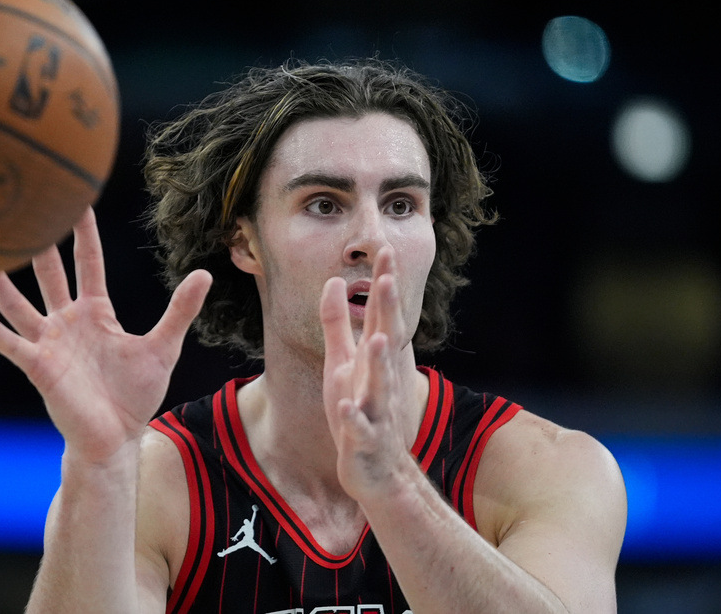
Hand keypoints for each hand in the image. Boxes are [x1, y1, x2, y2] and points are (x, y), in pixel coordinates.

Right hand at [0, 207, 211, 462]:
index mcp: (97, 313)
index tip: (78, 202)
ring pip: (20, 304)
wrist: (116, 438)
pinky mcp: (38, 366)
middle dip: (40, 245)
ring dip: (3, 281)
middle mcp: (68, 322)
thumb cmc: (136, 395)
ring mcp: (50, 343)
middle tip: (25, 211)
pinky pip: (10, 343)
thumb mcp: (163, 347)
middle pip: (50, 274)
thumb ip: (180, 310)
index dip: (84, 235)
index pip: (89, 263)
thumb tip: (204, 274)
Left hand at [320, 248, 414, 498]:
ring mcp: (375, 410)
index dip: (383, 284)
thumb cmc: (359, 409)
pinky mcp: (364, 440)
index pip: (379, 315)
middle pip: (385, 340)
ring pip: (379, 384)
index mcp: (372, 359)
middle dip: (387, 311)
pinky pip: (359, 428)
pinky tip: (347, 407)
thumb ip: (336, 323)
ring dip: (379, 362)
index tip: (386, 250)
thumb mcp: (341, 363)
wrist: (378, 470)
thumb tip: (332, 280)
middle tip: (388, 279)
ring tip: (378, 338)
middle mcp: (379, 379)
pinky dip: (355, 418)